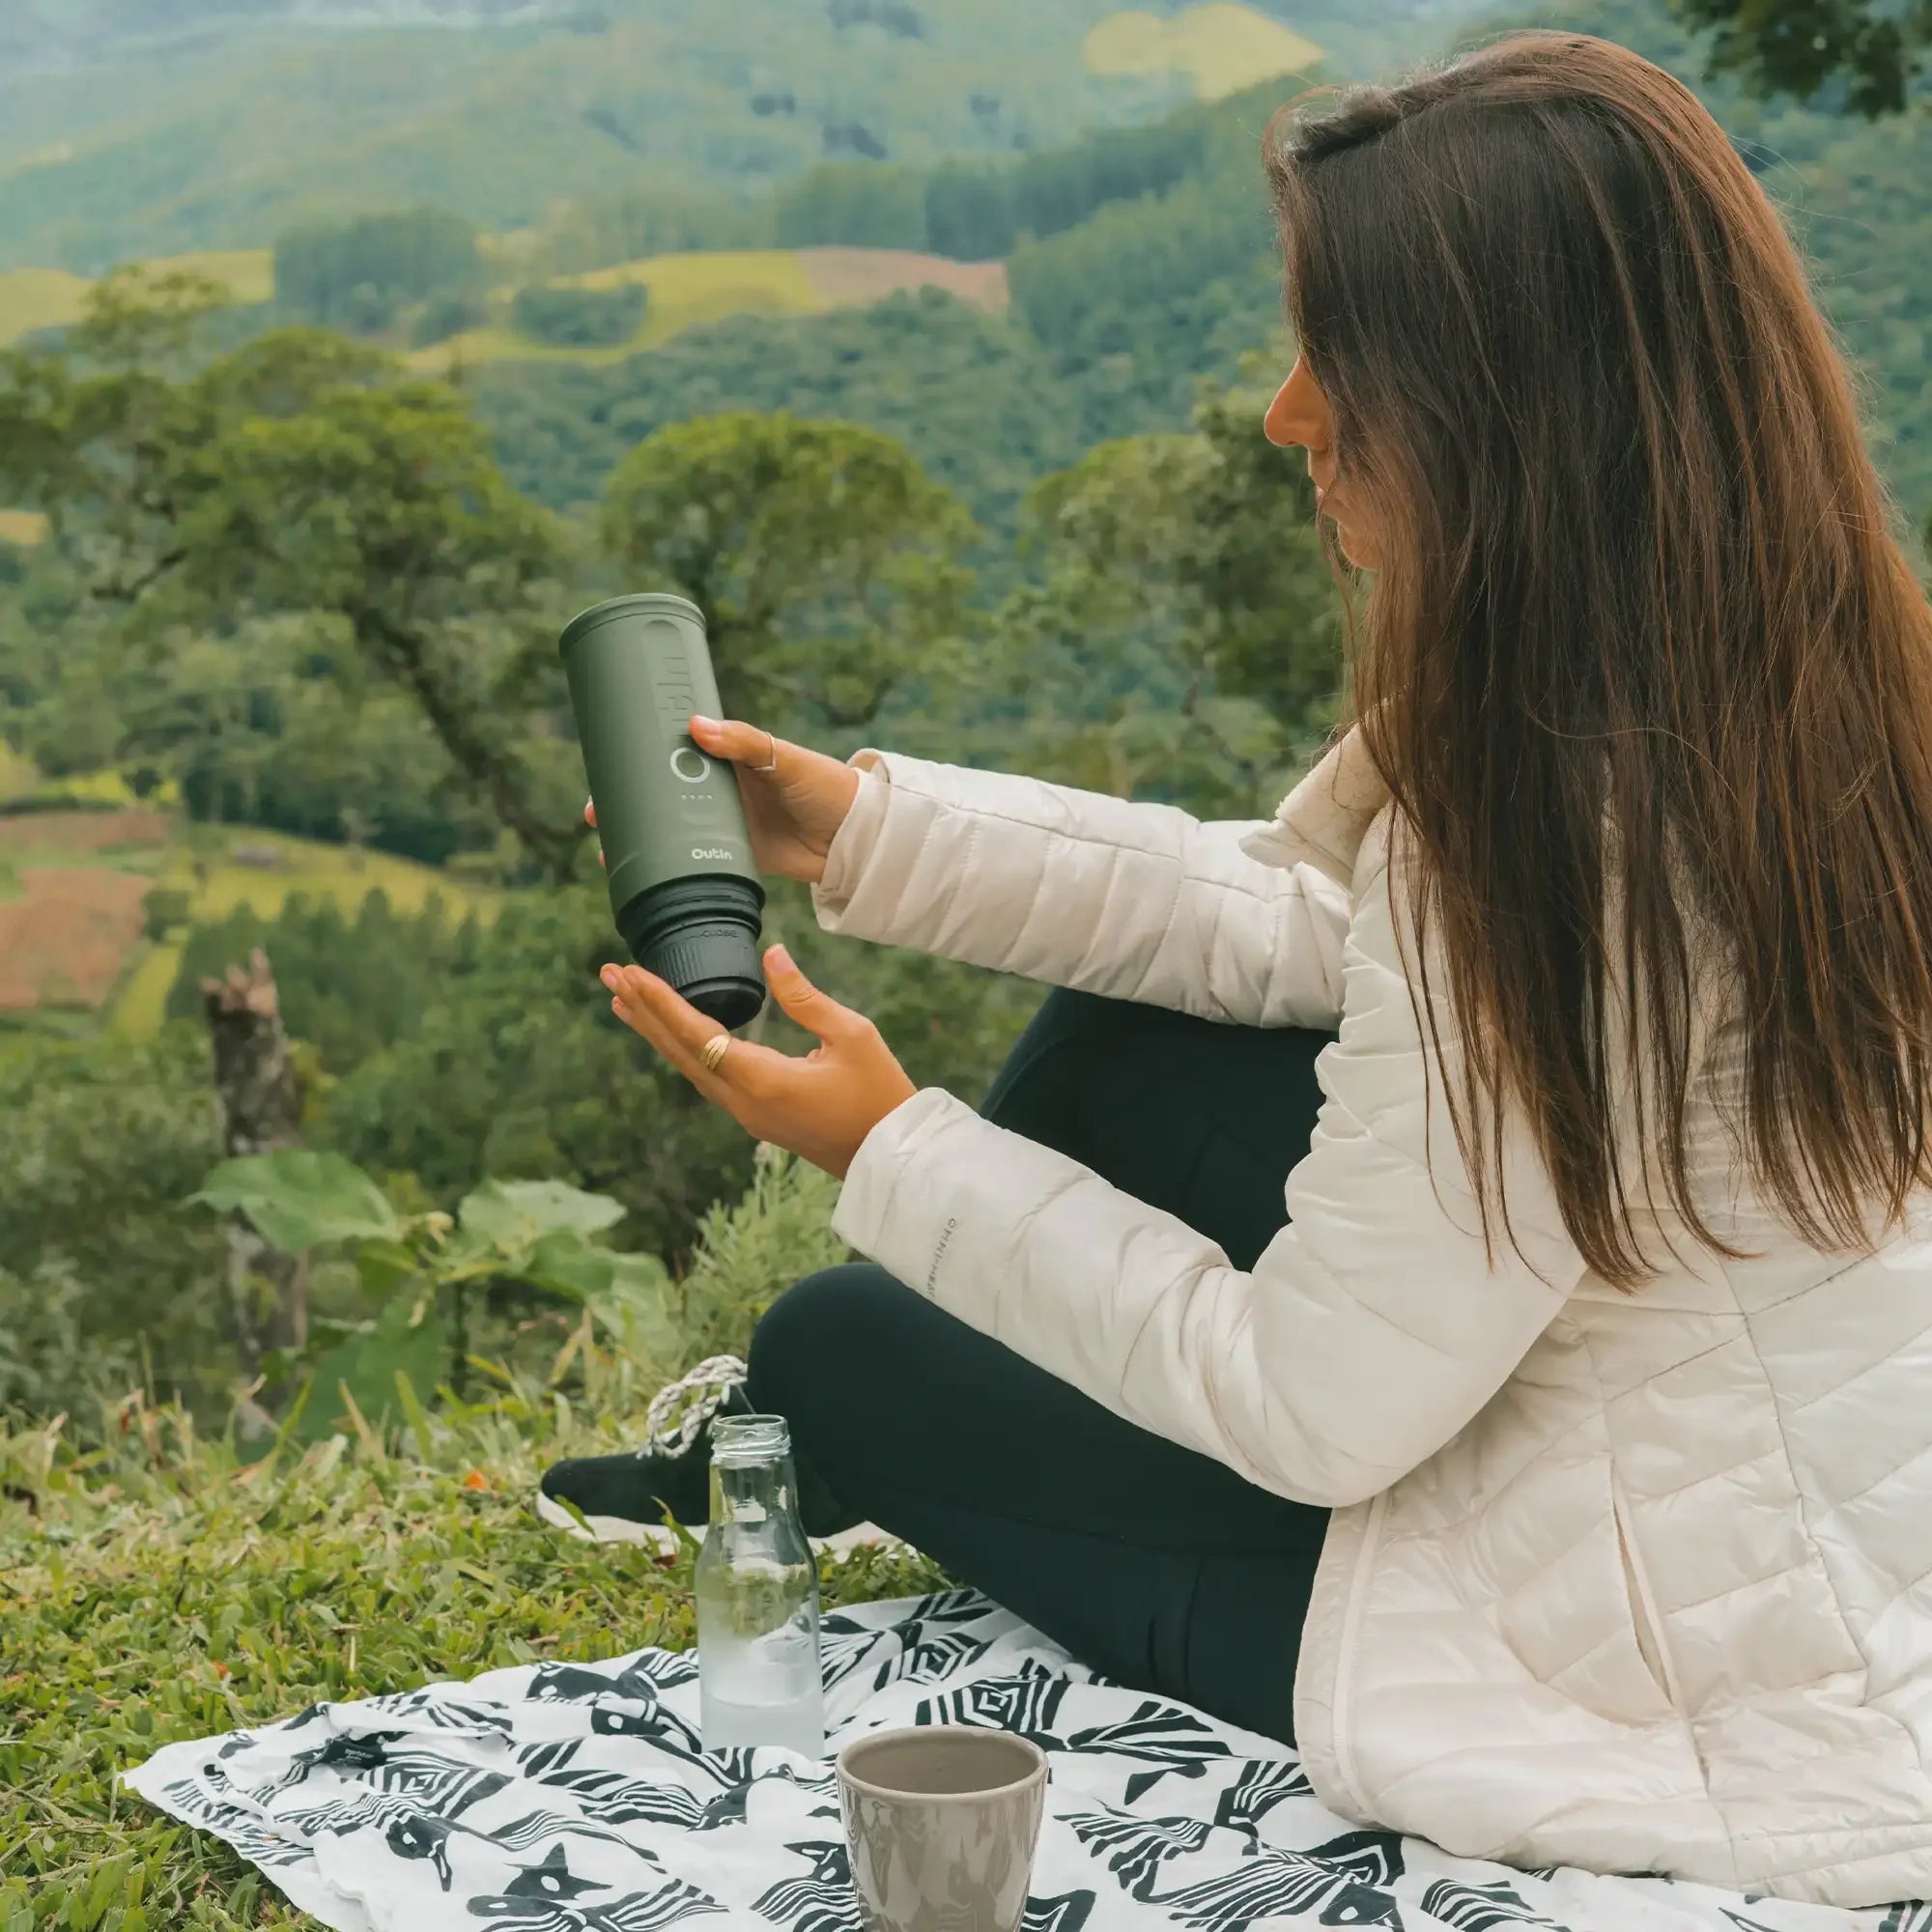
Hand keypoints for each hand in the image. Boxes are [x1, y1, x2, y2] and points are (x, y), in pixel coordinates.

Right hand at [586, 714, 862, 885]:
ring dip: (641, 836)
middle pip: (665, 791)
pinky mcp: (737, 856)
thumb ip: (746, 742)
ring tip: (608, 846)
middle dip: (628, 801)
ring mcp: (727, 824)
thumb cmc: (825, 785)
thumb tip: (696, 726)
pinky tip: (643, 875)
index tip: (607, 762)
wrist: (857, 837)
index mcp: (731, 757)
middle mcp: (723, 789)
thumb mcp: (785, 757)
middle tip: (594, 812)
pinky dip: (669, 866)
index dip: (642, 756)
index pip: (677, 750)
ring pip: (673, 827)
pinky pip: (695, 860)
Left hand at [602, 944, 916, 1179]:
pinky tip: (670, 1034)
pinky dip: (680, 1049)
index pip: (697, 1034)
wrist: (892, 1156)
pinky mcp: (756, 1117)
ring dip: (655, 1031)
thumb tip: (771, 954)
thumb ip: (805, 996)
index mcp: (763, 1081)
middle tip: (609, 974)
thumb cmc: (880, 1093)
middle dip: (643, 1011)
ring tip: (624, 1000)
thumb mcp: (852, 1035)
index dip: (662, 1001)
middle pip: (679, 1052)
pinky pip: (705, 1077)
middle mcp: (743, 1101)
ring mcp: (747, 1114)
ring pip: (687, 1067)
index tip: (631, 972)